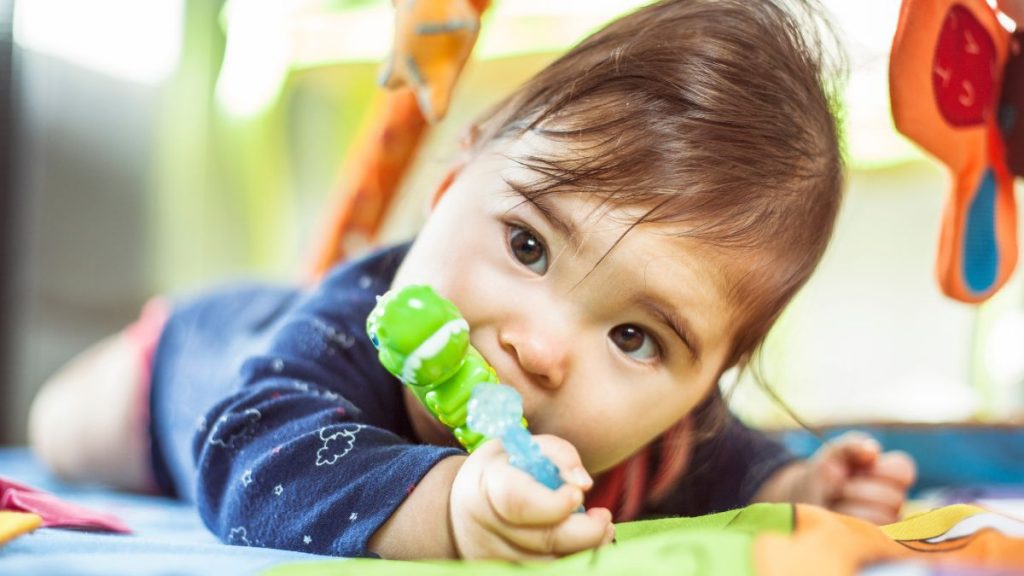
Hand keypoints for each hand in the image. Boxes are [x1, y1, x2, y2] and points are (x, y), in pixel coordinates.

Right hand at [449, 434, 614, 559]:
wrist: (465, 506)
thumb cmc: (503, 470)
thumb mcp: (523, 447)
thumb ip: (558, 454)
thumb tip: (584, 483)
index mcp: (486, 487)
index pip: (519, 503)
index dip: (555, 503)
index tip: (579, 494)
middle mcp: (485, 528)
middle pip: (545, 540)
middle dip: (587, 531)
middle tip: (603, 517)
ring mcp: (494, 558)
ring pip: (552, 563)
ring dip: (585, 549)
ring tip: (598, 528)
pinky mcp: (505, 573)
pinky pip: (548, 571)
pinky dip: (572, 560)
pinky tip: (581, 544)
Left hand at [756, 432, 916, 524]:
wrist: (804, 500)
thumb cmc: (826, 473)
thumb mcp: (833, 454)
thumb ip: (852, 445)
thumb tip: (873, 451)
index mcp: (891, 474)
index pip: (903, 469)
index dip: (879, 469)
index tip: (859, 468)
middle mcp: (895, 500)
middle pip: (893, 497)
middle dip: (856, 490)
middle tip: (838, 488)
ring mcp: (888, 523)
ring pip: (883, 518)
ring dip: (850, 507)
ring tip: (836, 502)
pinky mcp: (876, 542)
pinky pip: (871, 535)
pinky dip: (848, 523)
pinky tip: (837, 517)